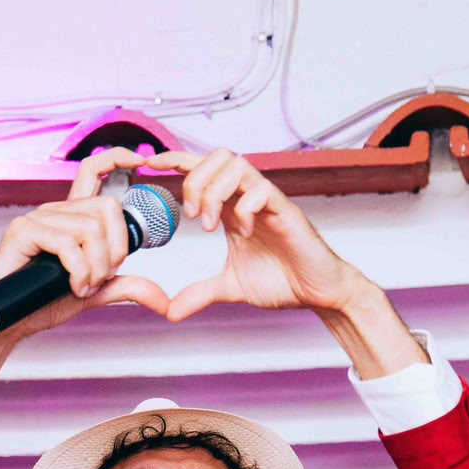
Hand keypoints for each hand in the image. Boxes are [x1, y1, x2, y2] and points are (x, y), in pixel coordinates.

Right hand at [0, 146, 170, 346]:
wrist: (8, 321)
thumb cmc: (41, 302)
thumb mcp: (94, 293)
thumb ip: (125, 287)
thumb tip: (163, 298)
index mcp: (72, 217)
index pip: (94, 171)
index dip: (118, 158)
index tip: (142, 160)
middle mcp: (56, 211)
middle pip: (107, 207)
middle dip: (116, 248)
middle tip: (103, 277)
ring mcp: (38, 218)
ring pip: (90, 229)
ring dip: (96, 267)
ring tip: (83, 288)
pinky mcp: (23, 230)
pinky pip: (68, 242)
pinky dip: (79, 270)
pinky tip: (72, 286)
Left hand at [139, 148, 365, 321]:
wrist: (318, 293)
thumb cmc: (282, 280)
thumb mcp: (230, 287)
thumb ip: (200, 293)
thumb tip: (170, 311)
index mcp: (231, 207)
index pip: (201, 169)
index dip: (175, 161)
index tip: (150, 166)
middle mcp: (248, 197)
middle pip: (216, 157)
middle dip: (194, 179)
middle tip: (189, 215)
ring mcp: (268, 201)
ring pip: (236, 165)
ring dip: (214, 192)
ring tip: (210, 225)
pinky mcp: (286, 211)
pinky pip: (260, 190)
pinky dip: (242, 208)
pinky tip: (242, 232)